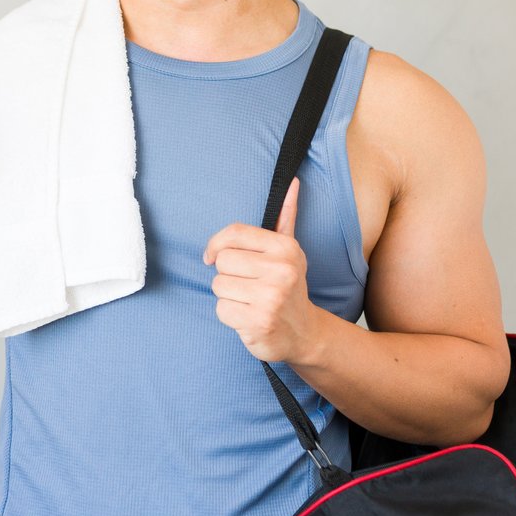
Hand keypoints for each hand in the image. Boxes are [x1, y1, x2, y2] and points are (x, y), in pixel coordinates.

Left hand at [202, 176, 321, 363]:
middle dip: (228, 275)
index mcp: (286, 248)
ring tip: (250, 301)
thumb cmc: (287, 287)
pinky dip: (229, 316)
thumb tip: (292, 182)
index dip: (216, 244)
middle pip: (222, 261)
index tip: (212, 256)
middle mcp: (281, 270)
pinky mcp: (258, 322)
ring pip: (218, 286)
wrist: (303, 333)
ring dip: (228, 297)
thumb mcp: (289, 251)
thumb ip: (286, 217)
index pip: (234, 233)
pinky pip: (221, 310)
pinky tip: (248, 317)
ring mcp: (271, 297)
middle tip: (248, 285)